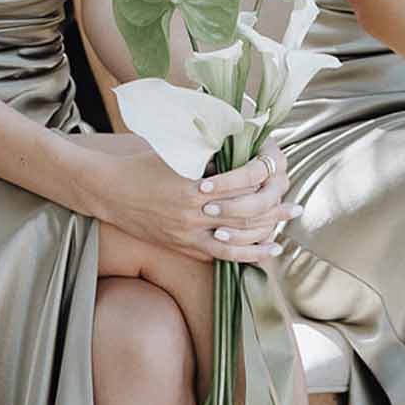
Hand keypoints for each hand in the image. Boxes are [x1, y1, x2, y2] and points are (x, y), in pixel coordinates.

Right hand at [86, 135, 296, 265]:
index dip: (261, 175)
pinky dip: (244, 255)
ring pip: (236, 241)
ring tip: (285, 234)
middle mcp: (192, 214)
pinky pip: (220, 257)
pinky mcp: (182, 247)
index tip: (276, 169)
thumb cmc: (142, 165)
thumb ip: (206, 153)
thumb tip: (239, 147)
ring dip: (264, 237)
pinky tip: (262, 253)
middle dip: (273, 211)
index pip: (238, 182)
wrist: (108, 192)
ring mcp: (187, 235)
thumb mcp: (174, 152)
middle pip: (244, 215)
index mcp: (192, 185)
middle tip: (296, 207)